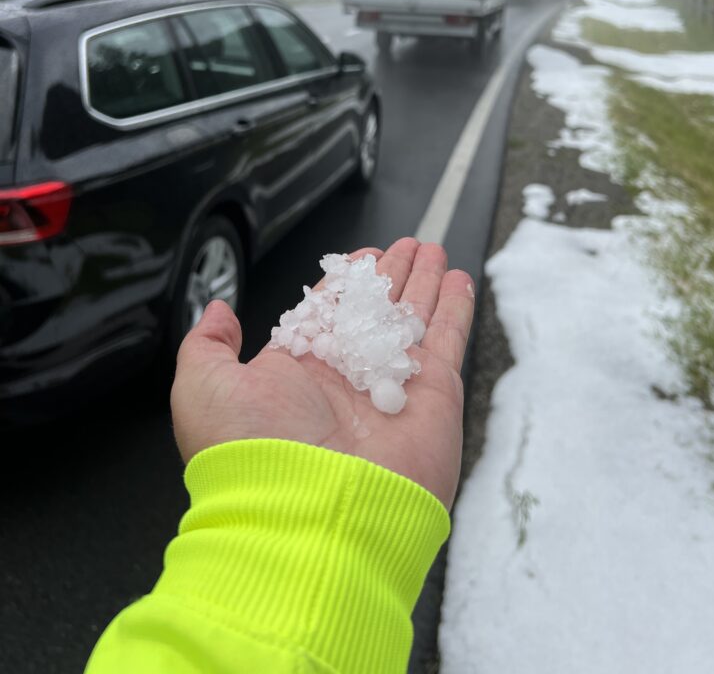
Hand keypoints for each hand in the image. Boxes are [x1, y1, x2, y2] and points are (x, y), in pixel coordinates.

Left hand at [171, 238, 474, 508]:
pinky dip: (456, 309)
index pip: (330, 312)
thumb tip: (219, 312)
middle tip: (406, 246)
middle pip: (376, 310)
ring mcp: (393, 386)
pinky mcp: (433, 397)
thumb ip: (208, 344)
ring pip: (413, 318)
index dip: (348, 282)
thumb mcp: (203, 388)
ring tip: (433, 250)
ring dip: (424, 282)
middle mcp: (348, 378)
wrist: (309, 519)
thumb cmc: (249, 456)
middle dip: (391, 276)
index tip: (363, 256)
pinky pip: (447, 341)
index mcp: (299, 372)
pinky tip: (458, 280)